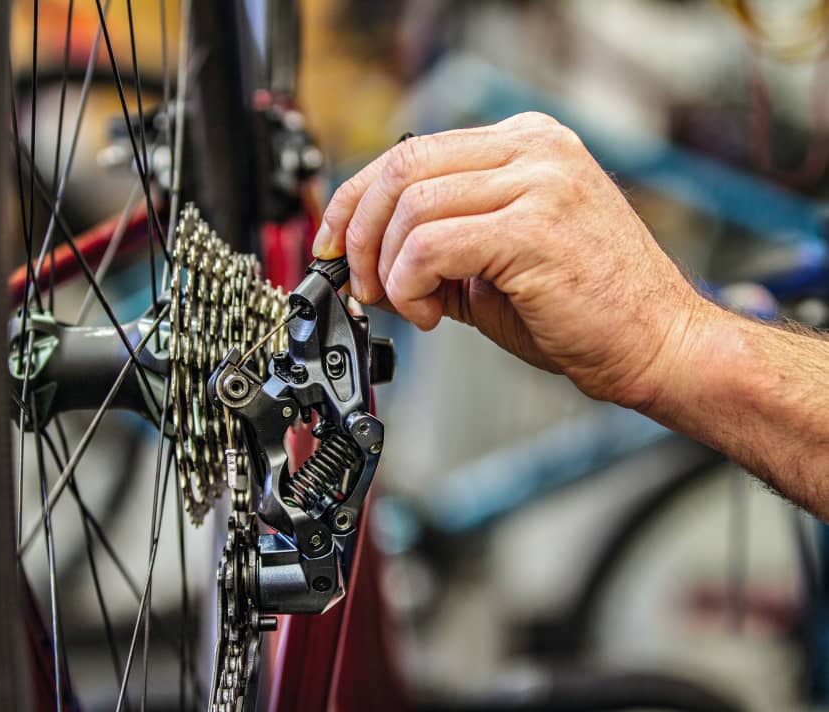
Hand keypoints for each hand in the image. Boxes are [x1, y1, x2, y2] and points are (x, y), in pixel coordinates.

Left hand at [313, 112, 708, 409]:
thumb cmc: (587, 309)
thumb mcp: (498, 262)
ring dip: (386, 267)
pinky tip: (429, 314)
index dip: (355, 199)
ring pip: (410, 207)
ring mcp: (539, 182)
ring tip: (407, 306)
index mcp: (525, 145)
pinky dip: (409, 283)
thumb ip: (440, 244)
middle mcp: (533, 150)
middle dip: (358, 231)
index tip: (333, 243)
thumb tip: (367, 257)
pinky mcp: (534, 227)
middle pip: (401, 167)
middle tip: (358, 283)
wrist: (659, 345)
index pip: (411, 151)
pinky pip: (429, 244)